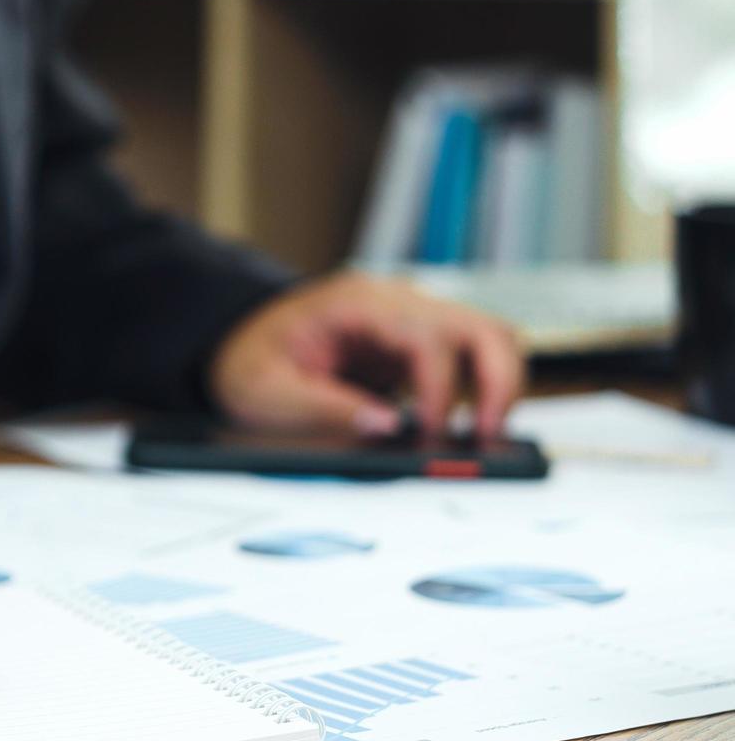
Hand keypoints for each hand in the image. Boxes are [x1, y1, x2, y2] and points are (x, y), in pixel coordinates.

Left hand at [208, 272, 523, 437]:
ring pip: (490, 337)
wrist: (241, 339)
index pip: (424, 337)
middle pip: (481, 328)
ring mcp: (412, 318)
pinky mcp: (418, 342)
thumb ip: (323, 409)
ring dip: (498, 386)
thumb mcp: (266, 393)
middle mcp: (395, 301)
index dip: (436, 390)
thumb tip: (386, 428)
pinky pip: (471, 357)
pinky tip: (465, 429)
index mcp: (356, 304)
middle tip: (485, 439)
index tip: (426, 434)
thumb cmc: (251, 360)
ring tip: (482, 438)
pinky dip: (481, 389)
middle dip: (496, 384)